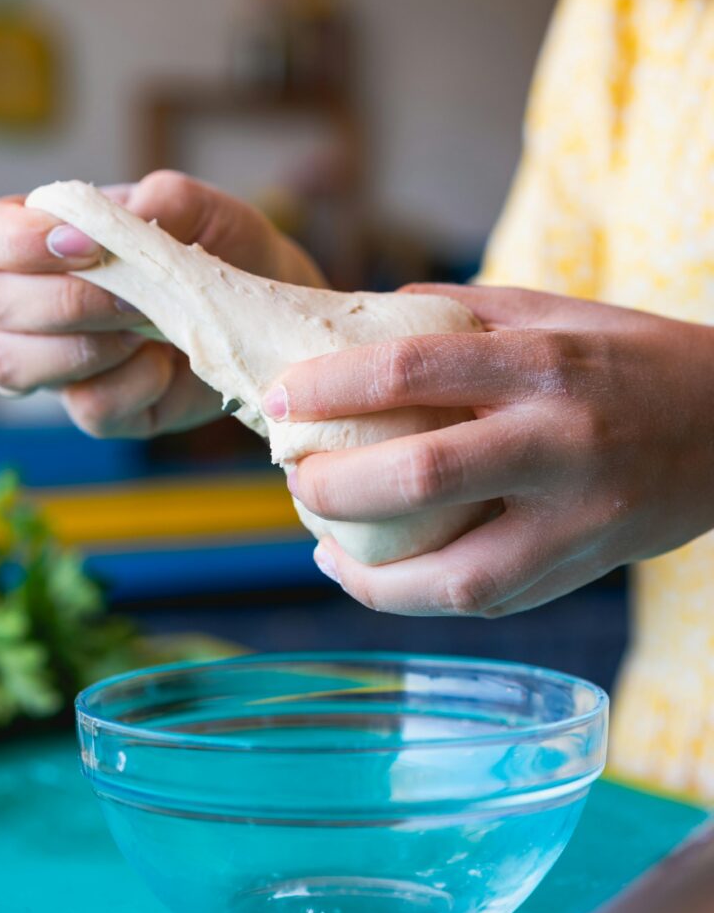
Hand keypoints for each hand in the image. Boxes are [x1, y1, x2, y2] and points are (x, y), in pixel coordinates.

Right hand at [0, 170, 323, 437]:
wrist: (273, 312)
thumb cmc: (230, 250)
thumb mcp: (210, 212)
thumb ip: (166, 201)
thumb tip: (131, 211)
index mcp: (47, 239)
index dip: (16, 243)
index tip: (84, 245)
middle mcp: (39, 302)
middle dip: (62, 300)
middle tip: (133, 297)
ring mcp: (64, 362)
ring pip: (11, 366)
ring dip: (81, 346)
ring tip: (146, 327)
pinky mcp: (103, 408)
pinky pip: (87, 407)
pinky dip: (130, 385)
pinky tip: (167, 365)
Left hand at [267, 285, 713, 616]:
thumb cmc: (634, 358)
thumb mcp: (557, 312)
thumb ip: (463, 313)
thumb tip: (364, 317)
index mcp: (544, 364)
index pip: (413, 370)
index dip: (329, 386)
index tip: (278, 397)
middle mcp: (560, 443)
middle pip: (422, 476)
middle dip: (332, 484)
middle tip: (292, 473)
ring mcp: (578, 519)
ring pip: (454, 574)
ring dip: (367, 571)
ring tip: (321, 542)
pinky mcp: (585, 568)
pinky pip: (487, 600)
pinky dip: (416, 598)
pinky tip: (374, 575)